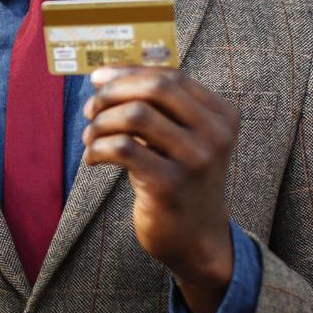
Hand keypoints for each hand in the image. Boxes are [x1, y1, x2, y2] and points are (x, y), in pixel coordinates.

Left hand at [81, 66, 239, 312]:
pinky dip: (97, 148)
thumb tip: (106, 76)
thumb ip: (158, 109)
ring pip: (135, 115)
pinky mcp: (169, 184)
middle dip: (114, 92)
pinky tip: (93, 158)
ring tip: (90, 136)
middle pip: (156, 88)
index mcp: (221, 116)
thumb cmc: (179, 182)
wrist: (197, 240)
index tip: (98, 78)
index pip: (171, 76)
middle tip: (91, 108)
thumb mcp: (181, 140)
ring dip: (102, 122)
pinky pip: (122, 148)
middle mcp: (215, 134)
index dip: (129, 72)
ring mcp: (196, 160)